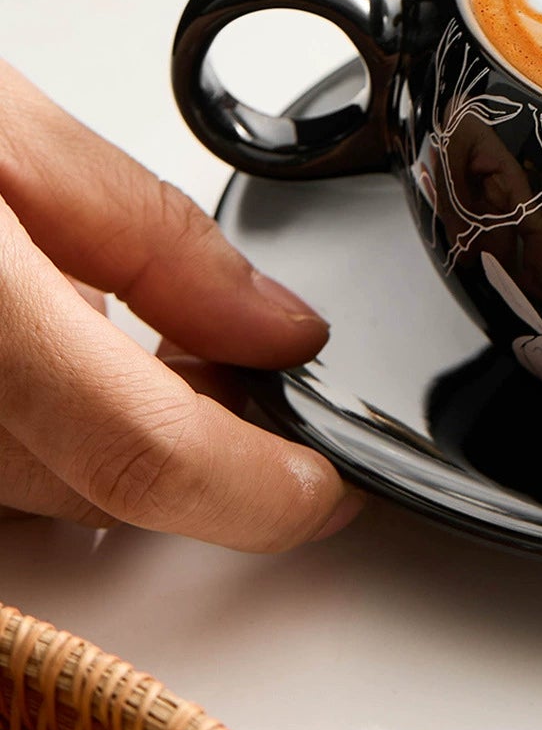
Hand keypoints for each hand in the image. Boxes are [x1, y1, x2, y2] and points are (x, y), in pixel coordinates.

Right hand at [0, 60, 361, 549]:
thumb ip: (144, 237)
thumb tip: (275, 327)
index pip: (137, 456)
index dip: (257, 492)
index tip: (324, 488)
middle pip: (89, 484)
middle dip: (202, 448)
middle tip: (259, 376)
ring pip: (26, 492)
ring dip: (112, 440)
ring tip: (159, 350)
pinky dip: (37, 427)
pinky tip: (59, 356)